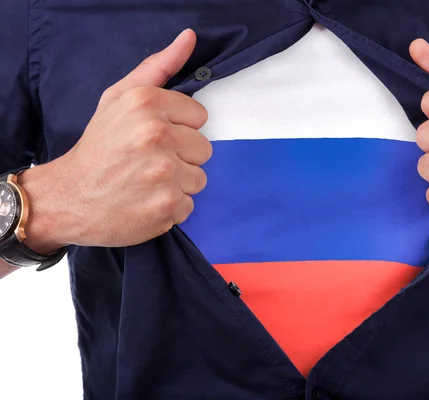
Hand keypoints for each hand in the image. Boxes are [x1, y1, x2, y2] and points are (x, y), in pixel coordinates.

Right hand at [20, 29, 211, 250]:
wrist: (69, 196)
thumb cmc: (99, 146)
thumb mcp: (120, 98)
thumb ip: (158, 67)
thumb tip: (190, 37)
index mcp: (146, 103)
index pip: (200, 117)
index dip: (178, 128)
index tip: (154, 137)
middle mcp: (156, 135)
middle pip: (204, 148)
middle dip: (181, 156)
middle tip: (148, 162)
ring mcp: (162, 174)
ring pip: (199, 178)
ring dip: (178, 184)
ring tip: (147, 182)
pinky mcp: (166, 206)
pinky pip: (189, 205)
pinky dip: (170, 208)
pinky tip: (146, 202)